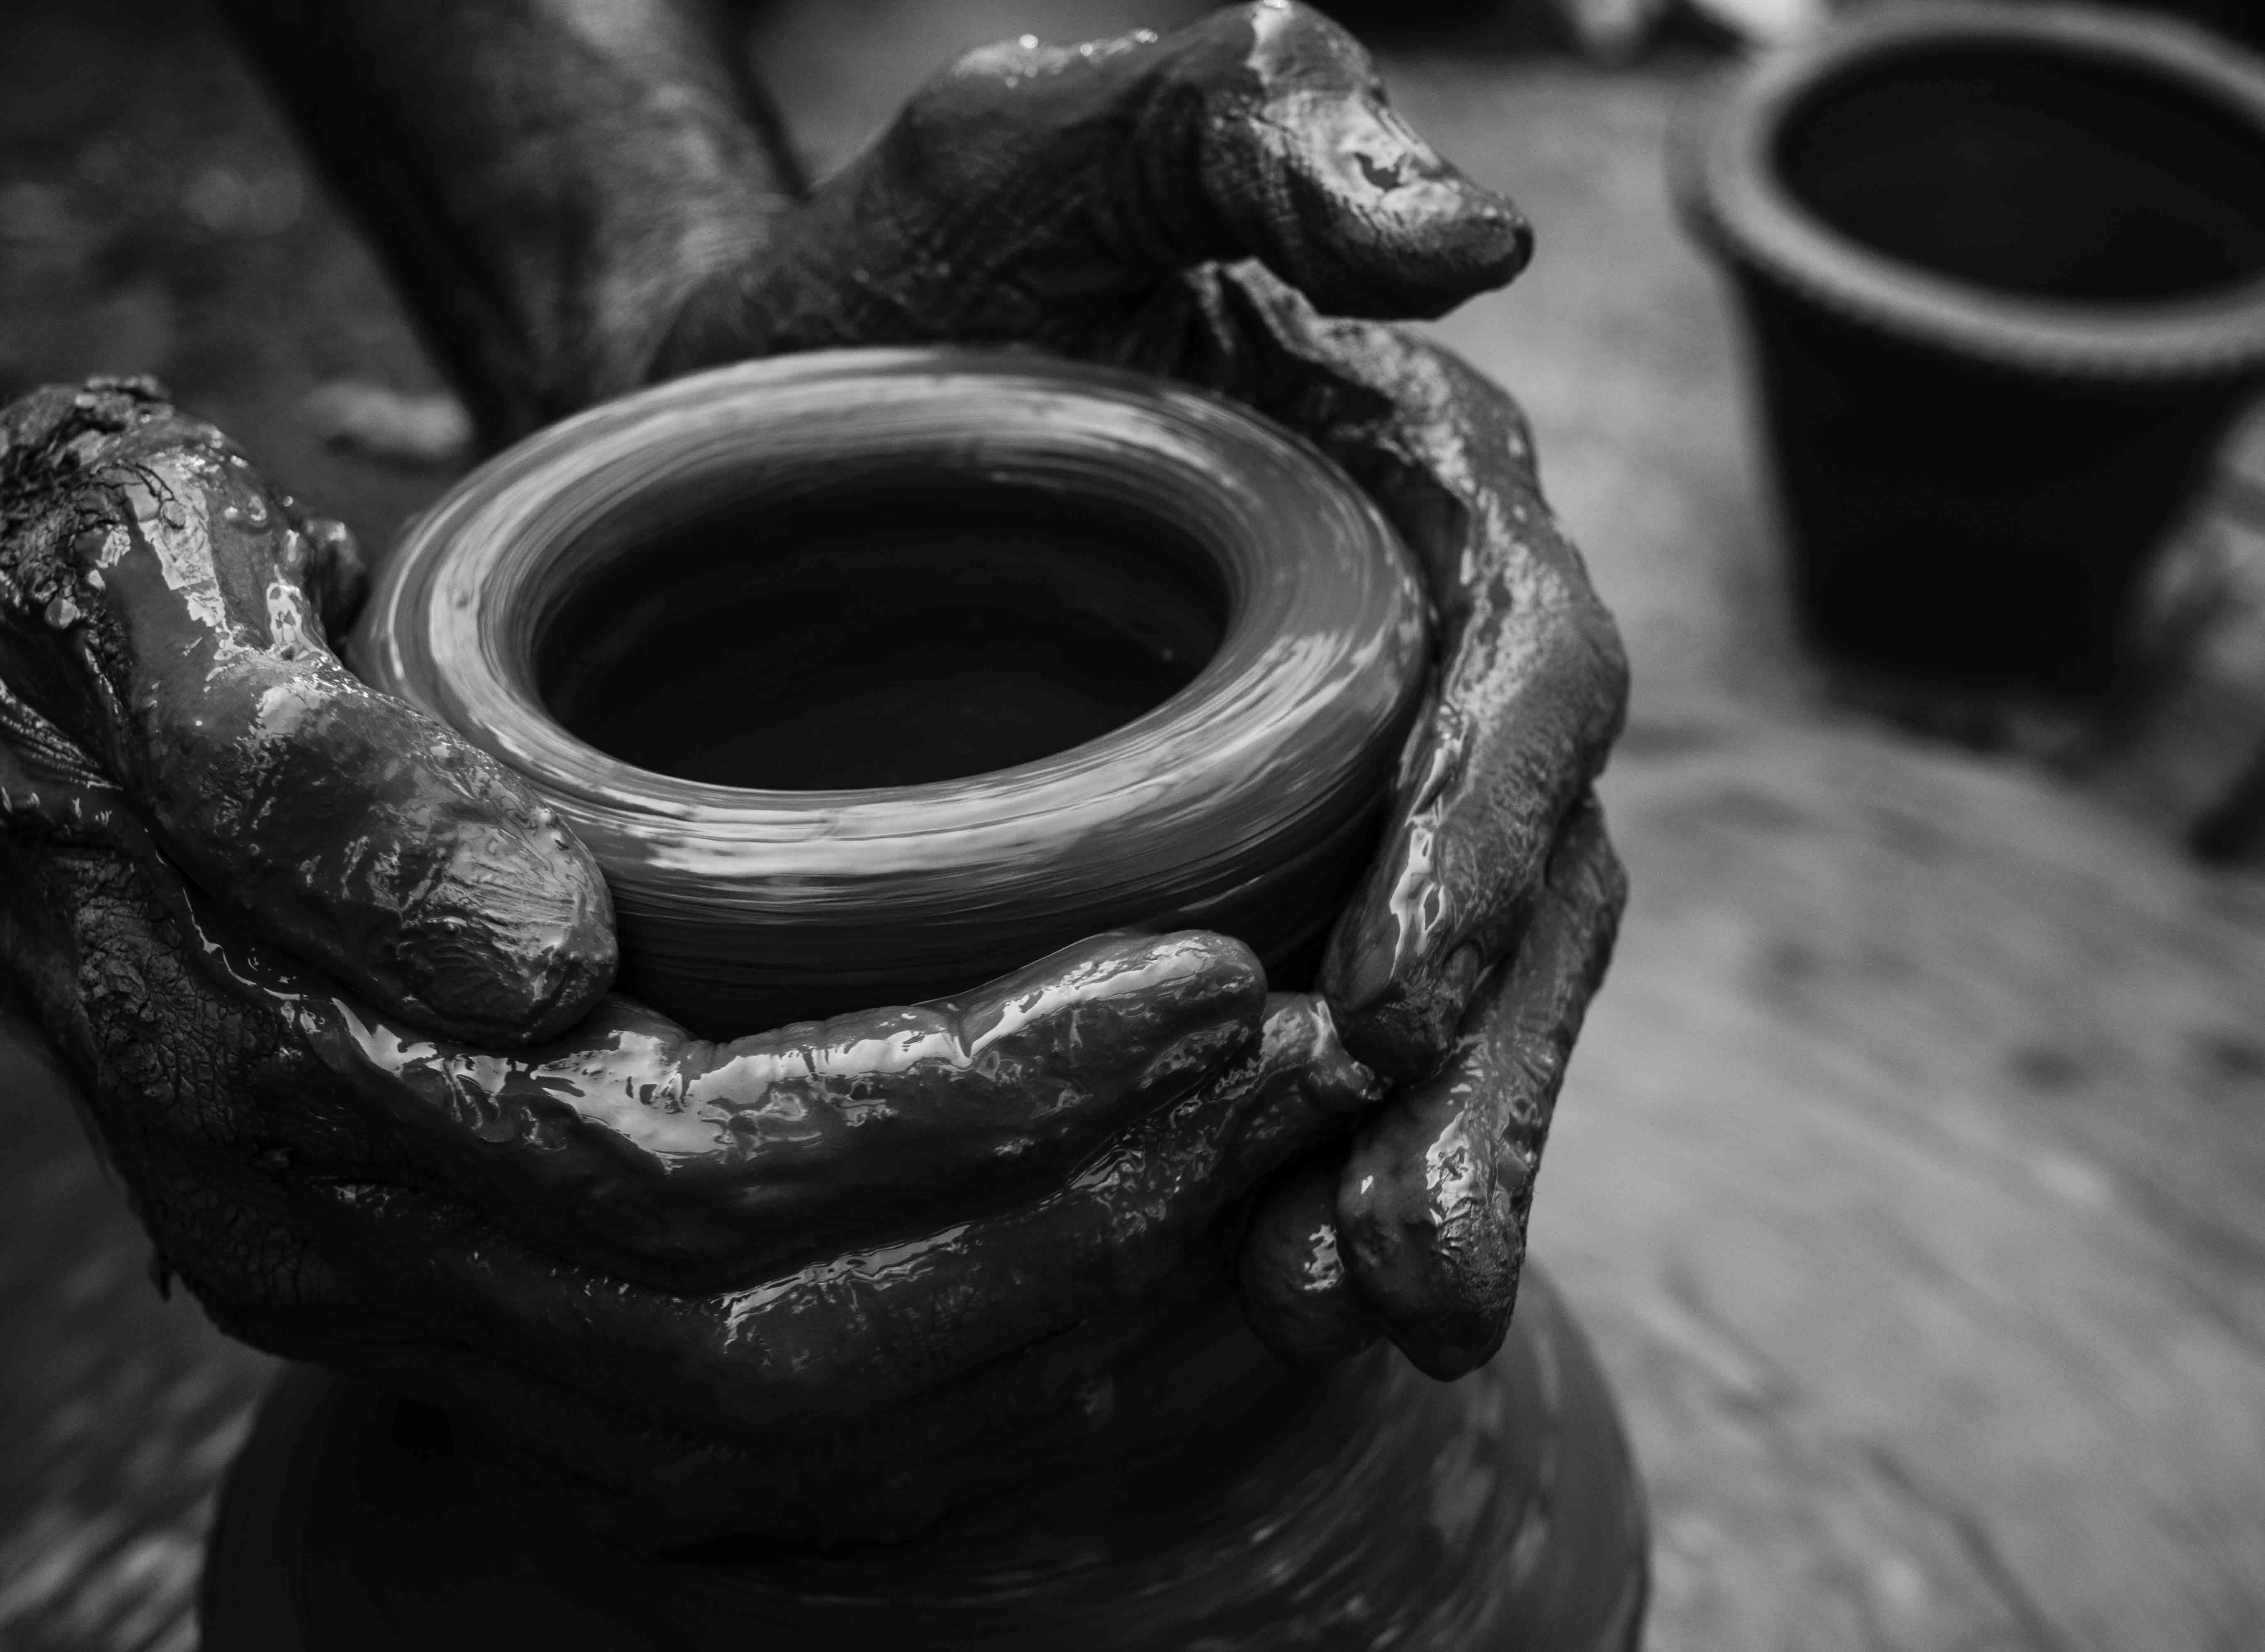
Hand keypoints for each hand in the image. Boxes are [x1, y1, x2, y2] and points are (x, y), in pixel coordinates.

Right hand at [0, 382, 1378, 1543]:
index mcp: (294, 1076)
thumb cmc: (77, 617)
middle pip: (777, 1355)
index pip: (696, 1170)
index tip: (1202, 974)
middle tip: (1285, 1065)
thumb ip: (314, 777)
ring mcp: (409, 1305)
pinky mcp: (463, 1299)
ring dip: (1047, 1294)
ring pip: (787, 1426)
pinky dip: (957, 1339)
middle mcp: (355, 1245)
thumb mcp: (149, 597)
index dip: (975, 1101)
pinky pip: (752, 1410)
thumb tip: (542, 951)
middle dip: (1067, 1222)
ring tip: (1248, 1139)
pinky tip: (1108, 1221)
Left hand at [655, 1, 1630, 1377]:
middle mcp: (1406, 673)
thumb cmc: (904, 272)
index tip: (1388, 1006)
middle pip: (1517, 895)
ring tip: (1345, 1319)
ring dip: (1408, 1174)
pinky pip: (1294, 1056)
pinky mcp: (1213, 901)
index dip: (1484, 846)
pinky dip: (1283, 1178)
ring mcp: (1320, 805)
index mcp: (1417, 510)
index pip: (1518, 683)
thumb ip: (1244, 118)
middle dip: (1479, 1085)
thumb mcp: (1044, 144)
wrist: (746, 407)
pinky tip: (1250, 1296)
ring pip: (1433, 1011)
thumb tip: (1472, 240)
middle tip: (1398, 1274)